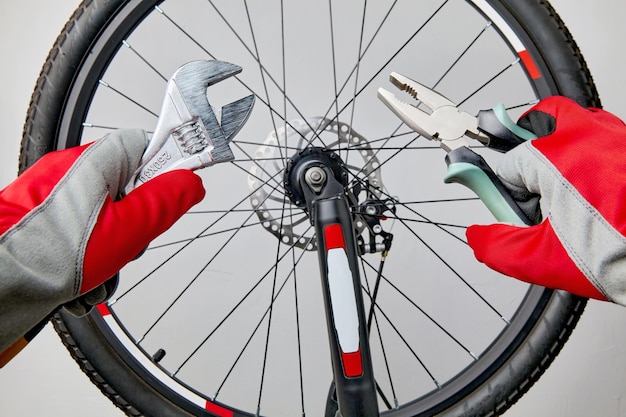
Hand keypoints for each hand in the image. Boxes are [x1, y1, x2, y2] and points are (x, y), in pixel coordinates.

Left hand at [0, 129, 204, 350]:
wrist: (0, 285)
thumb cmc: (50, 256)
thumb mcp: (126, 230)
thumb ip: (165, 203)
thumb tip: (191, 182)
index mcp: (93, 162)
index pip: (144, 145)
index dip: (165, 169)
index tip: (174, 192)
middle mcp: (70, 171)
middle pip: (127, 185)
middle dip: (136, 221)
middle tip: (130, 242)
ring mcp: (54, 195)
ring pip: (106, 213)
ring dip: (112, 246)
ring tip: (100, 268)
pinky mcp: (44, 218)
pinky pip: (82, 230)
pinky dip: (88, 255)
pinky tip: (82, 276)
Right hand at [466, 96, 625, 304]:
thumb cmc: (624, 258)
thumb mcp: (542, 261)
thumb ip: (497, 246)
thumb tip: (478, 235)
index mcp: (558, 159)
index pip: (510, 162)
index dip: (502, 187)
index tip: (505, 204)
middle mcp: (591, 137)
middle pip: (544, 118)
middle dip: (529, 147)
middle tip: (528, 181)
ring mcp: (621, 139)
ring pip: (580, 122)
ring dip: (561, 144)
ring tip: (561, 187)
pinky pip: (609, 136)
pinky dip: (593, 152)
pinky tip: (593, 189)